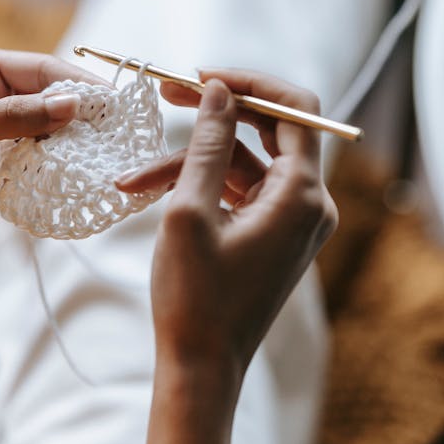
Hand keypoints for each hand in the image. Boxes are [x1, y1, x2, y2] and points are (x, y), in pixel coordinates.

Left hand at [0, 45, 106, 229]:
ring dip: (73, 145)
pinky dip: (56, 170)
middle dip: (81, 116)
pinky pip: (36, 163)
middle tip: (119, 133)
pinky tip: (79, 177)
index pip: (40, 69)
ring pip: (48, 133)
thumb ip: (13, 117)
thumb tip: (71, 104)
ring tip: (107, 157)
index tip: (113, 102)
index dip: (78, 84)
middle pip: (50, 100)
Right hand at [116, 69, 336, 386]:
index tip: (202, 75)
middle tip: (167, 91)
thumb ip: (209, 144)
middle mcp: (310, 204)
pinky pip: (240, 190)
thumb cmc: (194, 297)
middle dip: (215, 112)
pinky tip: (149, 190)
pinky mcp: (273, 233)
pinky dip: (201, 186)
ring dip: (190, 163)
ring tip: (133, 178)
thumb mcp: (190, 211)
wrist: (201, 368)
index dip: (251, 83)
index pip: (296, 109)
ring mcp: (293, 220)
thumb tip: (220, 90)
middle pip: (269, 130)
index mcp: (302, 196)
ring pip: (242, 163)